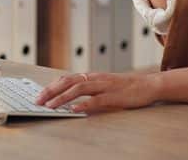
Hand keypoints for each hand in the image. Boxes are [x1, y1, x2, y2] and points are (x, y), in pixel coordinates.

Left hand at [35, 71, 160, 113]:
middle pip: (69, 82)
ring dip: (63, 98)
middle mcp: (96, 79)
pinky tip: (75, 110)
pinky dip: (84, 104)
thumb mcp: (104, 85)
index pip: (67, 78)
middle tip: (38, 101)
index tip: (39, 95)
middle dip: (51, 91)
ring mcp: (105, 86)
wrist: (149, 85)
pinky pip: (97, 100)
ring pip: (79, 89)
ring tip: (51, 106)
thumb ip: (89, 89)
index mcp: (93, 76)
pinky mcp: (114, 96)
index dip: (52, 86)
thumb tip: (70, 96)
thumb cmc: (126, 87)